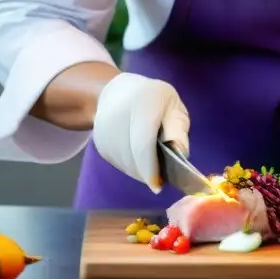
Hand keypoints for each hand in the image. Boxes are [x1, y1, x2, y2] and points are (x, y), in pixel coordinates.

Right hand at [92, 72, 189, 192]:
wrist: (118, 92)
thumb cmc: (153, 99)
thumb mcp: (174, 106)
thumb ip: (178, 129)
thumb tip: (180, 154)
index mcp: (142, 103)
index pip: (142, 144)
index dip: (150, 168)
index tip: (158, 187)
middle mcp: (117, 116)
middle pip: (133, 158)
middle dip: (149, 172)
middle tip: (162, 174)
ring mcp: (104, 131)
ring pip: (125, 164)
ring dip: (141, 170)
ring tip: (152, 161)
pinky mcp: (99, 143)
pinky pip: (118, 163)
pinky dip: (132, 166)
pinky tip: (139, 156)